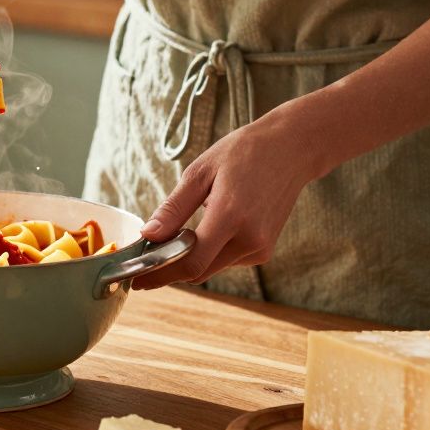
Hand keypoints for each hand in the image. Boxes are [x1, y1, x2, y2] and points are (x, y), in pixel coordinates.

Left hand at [131, 110, 327, 289]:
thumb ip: (174, 208)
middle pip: (199, 271)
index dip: (160, 274)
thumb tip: (148, 235)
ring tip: (172, 239)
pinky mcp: (265, 250)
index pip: (190, 262)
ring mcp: (261, 247)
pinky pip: (226, 259)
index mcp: (231, 216)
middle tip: (142, 264)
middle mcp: (250, 238)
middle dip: (168, 270)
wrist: (292, 150)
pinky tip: (206, 229)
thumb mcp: (200, 172)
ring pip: (212, 267)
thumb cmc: (244, 153)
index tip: (137, 280)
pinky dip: (209, 252)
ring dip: (189, 259)